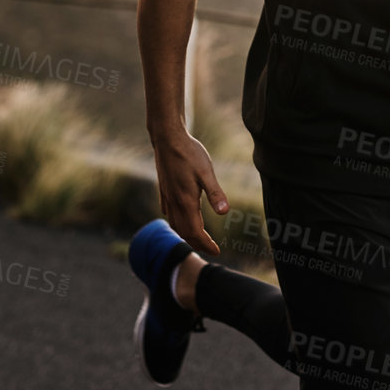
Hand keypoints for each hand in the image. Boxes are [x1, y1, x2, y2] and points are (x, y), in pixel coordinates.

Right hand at [150, 130, 228, 254]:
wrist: (167, 138)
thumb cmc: (189, 152)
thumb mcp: (206, 172)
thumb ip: (215, 193)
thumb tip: (225, 212)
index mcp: (186, 201)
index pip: (195, 231)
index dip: (206, 244)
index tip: (217, 251)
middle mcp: (174, 202)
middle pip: (184, 231)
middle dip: (197, 243)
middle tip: (210, 249)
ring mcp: (167, 196)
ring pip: (175, 223)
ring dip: (186, 234)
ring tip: (197, 238)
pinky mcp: (164, 189)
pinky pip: (168, 212)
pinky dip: (176, 221)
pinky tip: (180, 218)